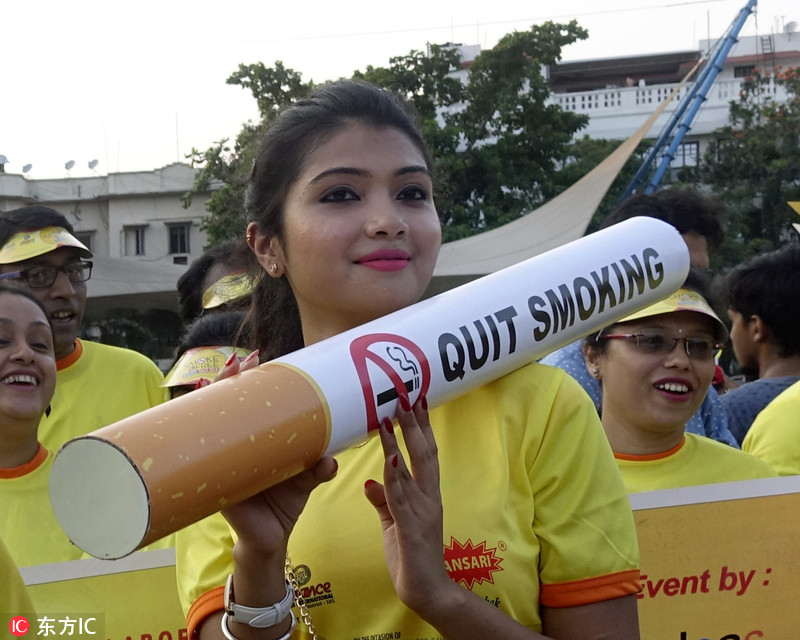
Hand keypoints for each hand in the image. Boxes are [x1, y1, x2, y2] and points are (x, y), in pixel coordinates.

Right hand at [213, 349, 337, 553]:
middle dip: (226, 382)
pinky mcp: (216, 486)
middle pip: (224, 406)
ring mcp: (222, 463)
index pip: (248, 403)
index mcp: (256, 440)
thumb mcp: (304, 481)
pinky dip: (197, 449)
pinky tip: (191, 432)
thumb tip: (329, 461)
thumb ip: (317, 470)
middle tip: (235, 364)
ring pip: (210, 427)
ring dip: (209, 403)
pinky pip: (205, 464)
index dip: (246, 380)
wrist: (271, 540)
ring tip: (214, 382)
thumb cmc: (283, 503)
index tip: (254, 359)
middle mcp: (235, 447)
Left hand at [364, 393, 453, 615]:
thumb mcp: (394, 525)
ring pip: (412, 469)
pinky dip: (394, 477)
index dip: (421, 427)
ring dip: (401, 441)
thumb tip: (370, 481)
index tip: (416, 401)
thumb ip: (385, 503)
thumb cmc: (412, 558)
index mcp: (426, 496)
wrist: (428, 593)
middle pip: (424, 453)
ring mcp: (422, 512)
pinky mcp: (411, 529)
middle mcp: (429, 498)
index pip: (425, 454)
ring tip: (392, 414)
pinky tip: (389, 458)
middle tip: (407, 394)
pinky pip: (400, 499)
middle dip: (415, 423)